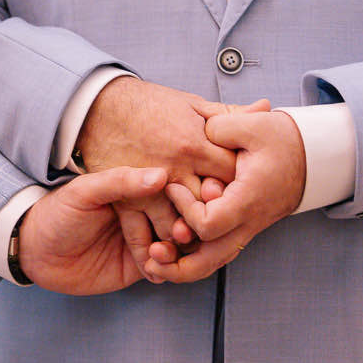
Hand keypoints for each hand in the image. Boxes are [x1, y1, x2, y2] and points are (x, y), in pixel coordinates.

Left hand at [19, 166, 168, 295]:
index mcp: (132, 186)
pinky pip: (164, 267)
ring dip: (176, 252)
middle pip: (178, 217)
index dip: (181, 199)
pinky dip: (166, 270)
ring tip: (158, 255)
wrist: (37, 253)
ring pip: (176, 244)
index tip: (188, 207)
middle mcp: (143, 210)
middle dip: (182, 228)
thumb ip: (119, 181)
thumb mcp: (83, 192)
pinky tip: (155, 271)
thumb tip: (160, 175)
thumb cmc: (56, 215)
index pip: (168, 190)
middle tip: (178, 236)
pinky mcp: (140, 264)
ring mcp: (143, 237)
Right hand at [76, 79, 255, 244]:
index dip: (242, 184)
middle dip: (218, 216)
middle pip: (210, 205)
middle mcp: (176, 170)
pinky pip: (141, 235)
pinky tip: (161, 259)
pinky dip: (152, 251)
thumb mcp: (191, 104)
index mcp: (195, 145)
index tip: (244, 189)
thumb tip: (265, 108)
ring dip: (188, 239)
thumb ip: (228, 113)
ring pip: (179, 227)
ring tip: (195, 246)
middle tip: (225, 224)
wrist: (98, 106)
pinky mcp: (126, 199)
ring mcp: (150, 188)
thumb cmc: (146, 104)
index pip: (232, 175)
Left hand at [145, 110, 304, 282]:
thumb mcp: (253, 125)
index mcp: (248, 200)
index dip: (185, 211)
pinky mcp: (240, 229)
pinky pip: (215, 253)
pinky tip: (169, 253)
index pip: (209, 224)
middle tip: (150, 257)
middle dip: (176, 265)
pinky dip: (192, 258)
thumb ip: (221, 128)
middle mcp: (246, 223)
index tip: (172, 187)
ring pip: (212, 264)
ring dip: (181, 268)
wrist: (311, 157)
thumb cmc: (282, 140)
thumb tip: (196, 135)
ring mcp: (244, 230)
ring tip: (152, 262)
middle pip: (208, 261)